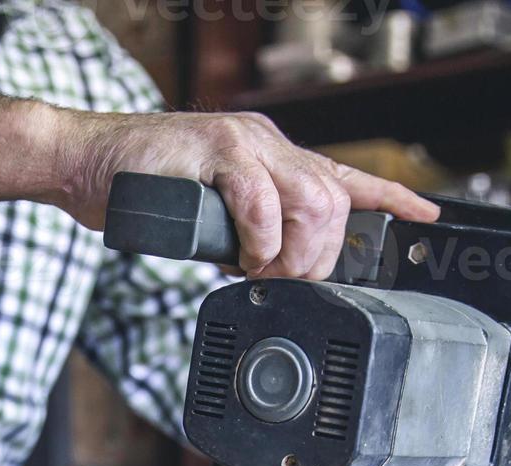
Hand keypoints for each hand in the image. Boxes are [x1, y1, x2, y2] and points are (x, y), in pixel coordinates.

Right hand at [53, 109, 440, 279]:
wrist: (85, 163)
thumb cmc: (142, 190)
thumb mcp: (210, 214)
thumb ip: (247, 228)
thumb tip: (274, 269)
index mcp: (271, 156)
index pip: (344, 174)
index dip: (390, 197)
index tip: (425, 216)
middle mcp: (266, 143)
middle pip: (334, 199)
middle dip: (321, 253)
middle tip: (282, 277)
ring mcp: (241, 142)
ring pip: (310, 197)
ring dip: (294, 249)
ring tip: (259, 268)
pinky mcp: (212, 149)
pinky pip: (260, 197)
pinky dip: (259, 236)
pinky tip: (240, 254)